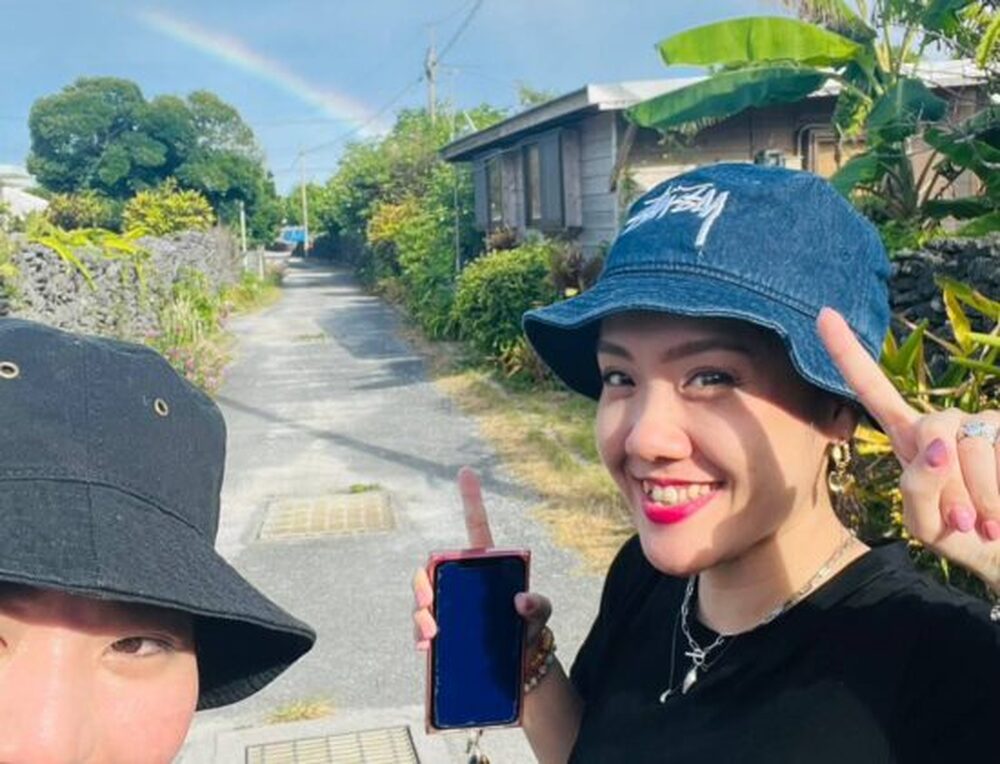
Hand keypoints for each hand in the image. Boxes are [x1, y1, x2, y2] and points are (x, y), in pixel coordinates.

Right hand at [412, 466, 551, 650]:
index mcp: (485, 565)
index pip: (476, 525)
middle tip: (429, 605)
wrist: (521, 666)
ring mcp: (448, 607)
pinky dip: (420, 637)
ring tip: (432, 635)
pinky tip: (426, 647)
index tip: (466, 471)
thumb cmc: (528, 629)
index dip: (471, 498)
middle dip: (422, 584)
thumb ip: (538, 605)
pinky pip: (421, 631)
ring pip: (421, 601)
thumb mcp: (540, 615)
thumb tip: (521, 600)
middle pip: (430, 570)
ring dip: (419, 615)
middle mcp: (460, 582)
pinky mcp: (440, 634)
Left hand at [818, 308, 999, 590]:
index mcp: (909, 437)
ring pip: (968, 446)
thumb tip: (940, 446)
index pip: (872, 388)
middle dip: (945, 483)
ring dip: (977, 495)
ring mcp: (983, 424)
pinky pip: (996, 452)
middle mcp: (945, 422)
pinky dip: (995, 495)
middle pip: (931, 428)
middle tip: (960, 522)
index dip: (847, 352)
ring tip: (986, 521)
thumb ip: (919, 487)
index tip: (822, 314)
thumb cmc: (964, 538)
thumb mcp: (926, 524)